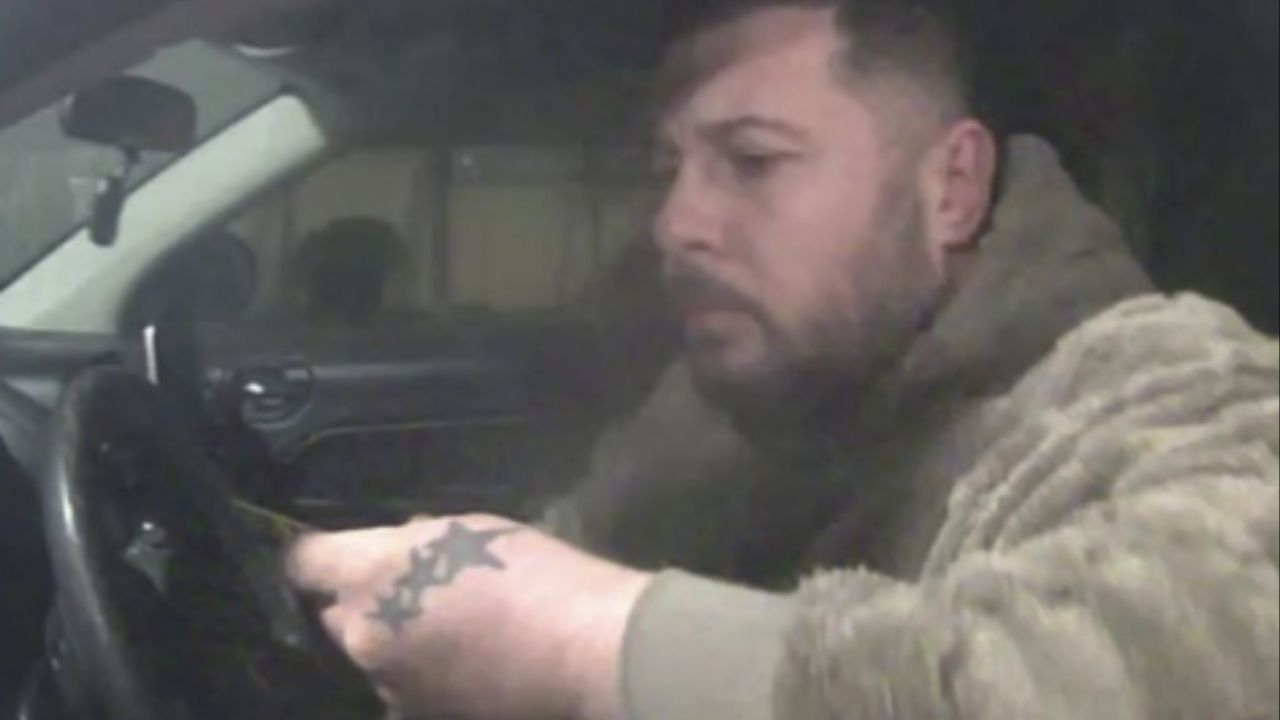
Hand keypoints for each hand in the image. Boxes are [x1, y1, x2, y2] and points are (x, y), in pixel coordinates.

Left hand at [285, 514, 652, 719]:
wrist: (585, 653)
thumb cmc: (536, 575)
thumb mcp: (471, 531)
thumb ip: (417, 541)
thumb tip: (398, 547)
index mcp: (370, 574)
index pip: (302, 561)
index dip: (313, 554)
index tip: (332, 552)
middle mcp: (362, 634)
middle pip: (336, 614)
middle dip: (363, 602)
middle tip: (415, 591)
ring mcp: (387, 684)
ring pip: (371, 654)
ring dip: (395, 642)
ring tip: (452, 634)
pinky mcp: (416, 715)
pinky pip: (401, 687)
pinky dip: (422, 676)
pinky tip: (467, 665)